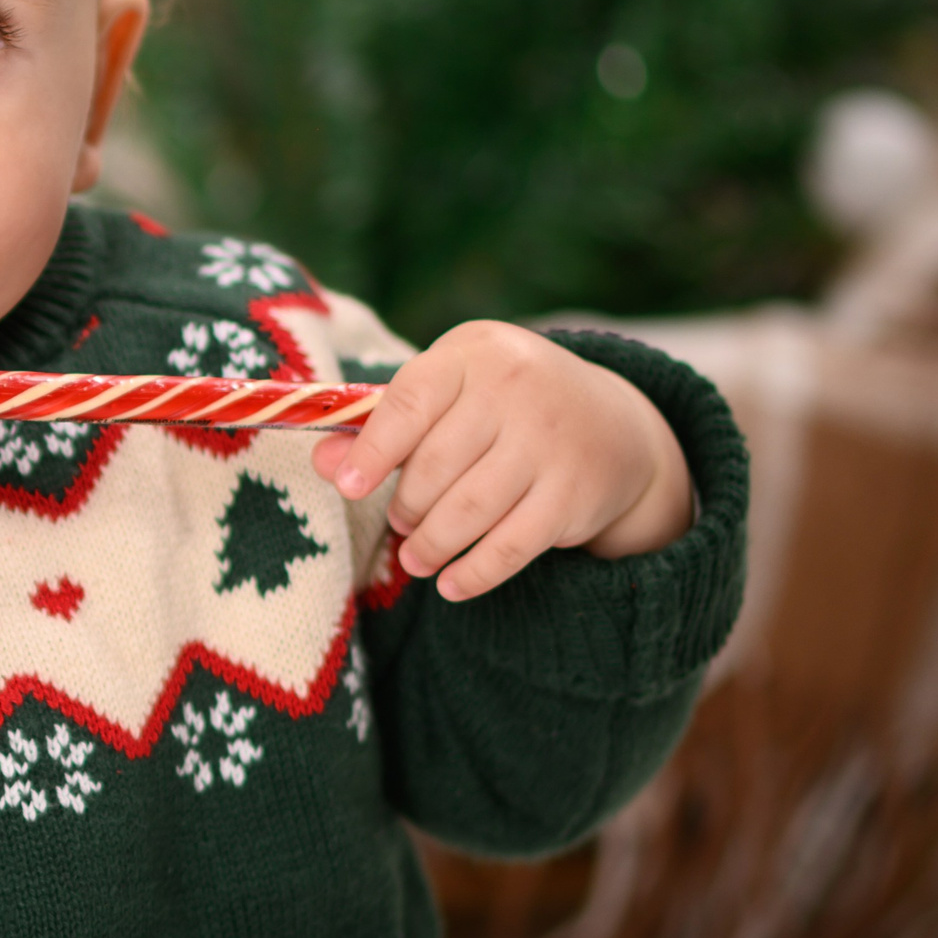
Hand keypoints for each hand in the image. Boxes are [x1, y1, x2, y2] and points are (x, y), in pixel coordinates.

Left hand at [312, 322, 690, 602]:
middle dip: (407, 505)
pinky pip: (510, 546)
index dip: (373, 451)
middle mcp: (516, 388)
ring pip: (468, 510)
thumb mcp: (451, 394)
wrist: (615, 424)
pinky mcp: (573, 492)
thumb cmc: (505, 406)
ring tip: (416, 557)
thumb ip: (385, 425)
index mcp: (474, 353)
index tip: (347, 487)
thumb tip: (323, 463)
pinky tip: (451, 585)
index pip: (410, 402)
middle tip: (399, 523)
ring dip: (431, 544)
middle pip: (435, 464)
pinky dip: (473, 573)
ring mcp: (549, 440)